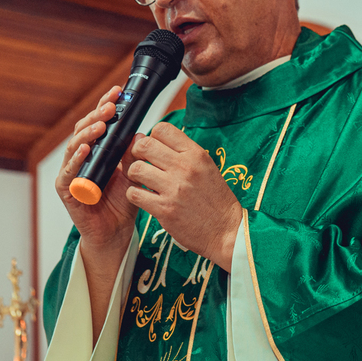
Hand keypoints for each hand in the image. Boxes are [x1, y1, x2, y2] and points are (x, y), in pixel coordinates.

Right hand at [55, 86, 139, 251]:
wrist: (116, 231)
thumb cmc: (121, 201)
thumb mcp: (133, 172)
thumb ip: (132, 154)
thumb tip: (138, 133)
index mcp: (97, 150)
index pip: (98, 122)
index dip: (105, 105)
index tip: (117, 91)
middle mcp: (81, 158)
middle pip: (83, 130)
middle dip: (96, 116)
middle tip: (110, 106)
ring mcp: (71, 173)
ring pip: (74, 147)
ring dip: (87, 134)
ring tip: (101, 126)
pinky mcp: (67, 190)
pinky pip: (69, 173)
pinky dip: (77, 161)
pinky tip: (86, 151)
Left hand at [125, 122, 242, 270]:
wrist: (227, 230)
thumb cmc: (216, 200)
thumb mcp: (206, 167)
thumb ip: (182, 153)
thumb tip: (151, 139)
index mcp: (196, 154)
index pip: (162, 129)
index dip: (152, 137)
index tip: (153, 148)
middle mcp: (185, 167)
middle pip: (144, 145)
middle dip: (138, 153)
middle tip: (142, 163)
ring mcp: (174, 188)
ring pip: (136, 169)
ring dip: (134, 175)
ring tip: (142, 182)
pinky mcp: (164, 209)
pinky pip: (135, 193)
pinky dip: (134, 194)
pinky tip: (143, 197)